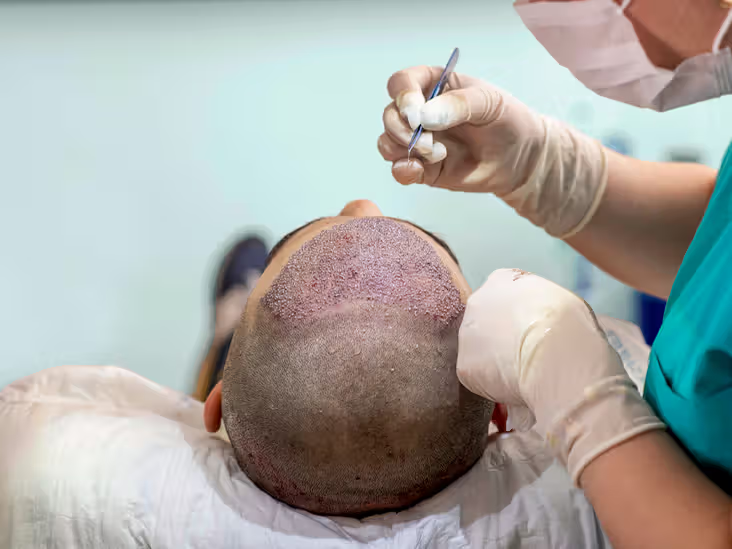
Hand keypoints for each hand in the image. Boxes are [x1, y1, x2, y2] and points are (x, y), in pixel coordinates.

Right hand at [377, 67, 607, 237]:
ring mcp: (418, 141)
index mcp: (434, 86)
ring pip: (387, 142)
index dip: (402, 96)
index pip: (401, 83)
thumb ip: (457, 105)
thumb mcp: (489, 103)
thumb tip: (423, 117)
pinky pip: (398, 169)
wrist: (521, 159)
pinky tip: (420, 169)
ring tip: (435, 154)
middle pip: (389, 115)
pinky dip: (402, 170)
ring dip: (403, 149)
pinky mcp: (422, 169)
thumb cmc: (507, 121)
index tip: (416, 114)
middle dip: (401, 128)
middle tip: (428, 140)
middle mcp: (420, 112)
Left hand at [457, 269, 664, 483]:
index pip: (503, 297)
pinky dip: (493, 385)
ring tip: (522, 374)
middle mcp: (476, 302)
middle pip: (485, 323)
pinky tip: (514, 387)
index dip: (518, 317)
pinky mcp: (464, 366)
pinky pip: (478, 377)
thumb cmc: (568, 323)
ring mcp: (466, 335)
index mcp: (501, 280)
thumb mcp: (558, 299)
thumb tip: (536, 321)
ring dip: (494, 361)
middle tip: (525, 355)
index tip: (532, 331)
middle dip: (500, 338)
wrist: (556, 353)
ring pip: (479, 351)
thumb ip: (537, 305)